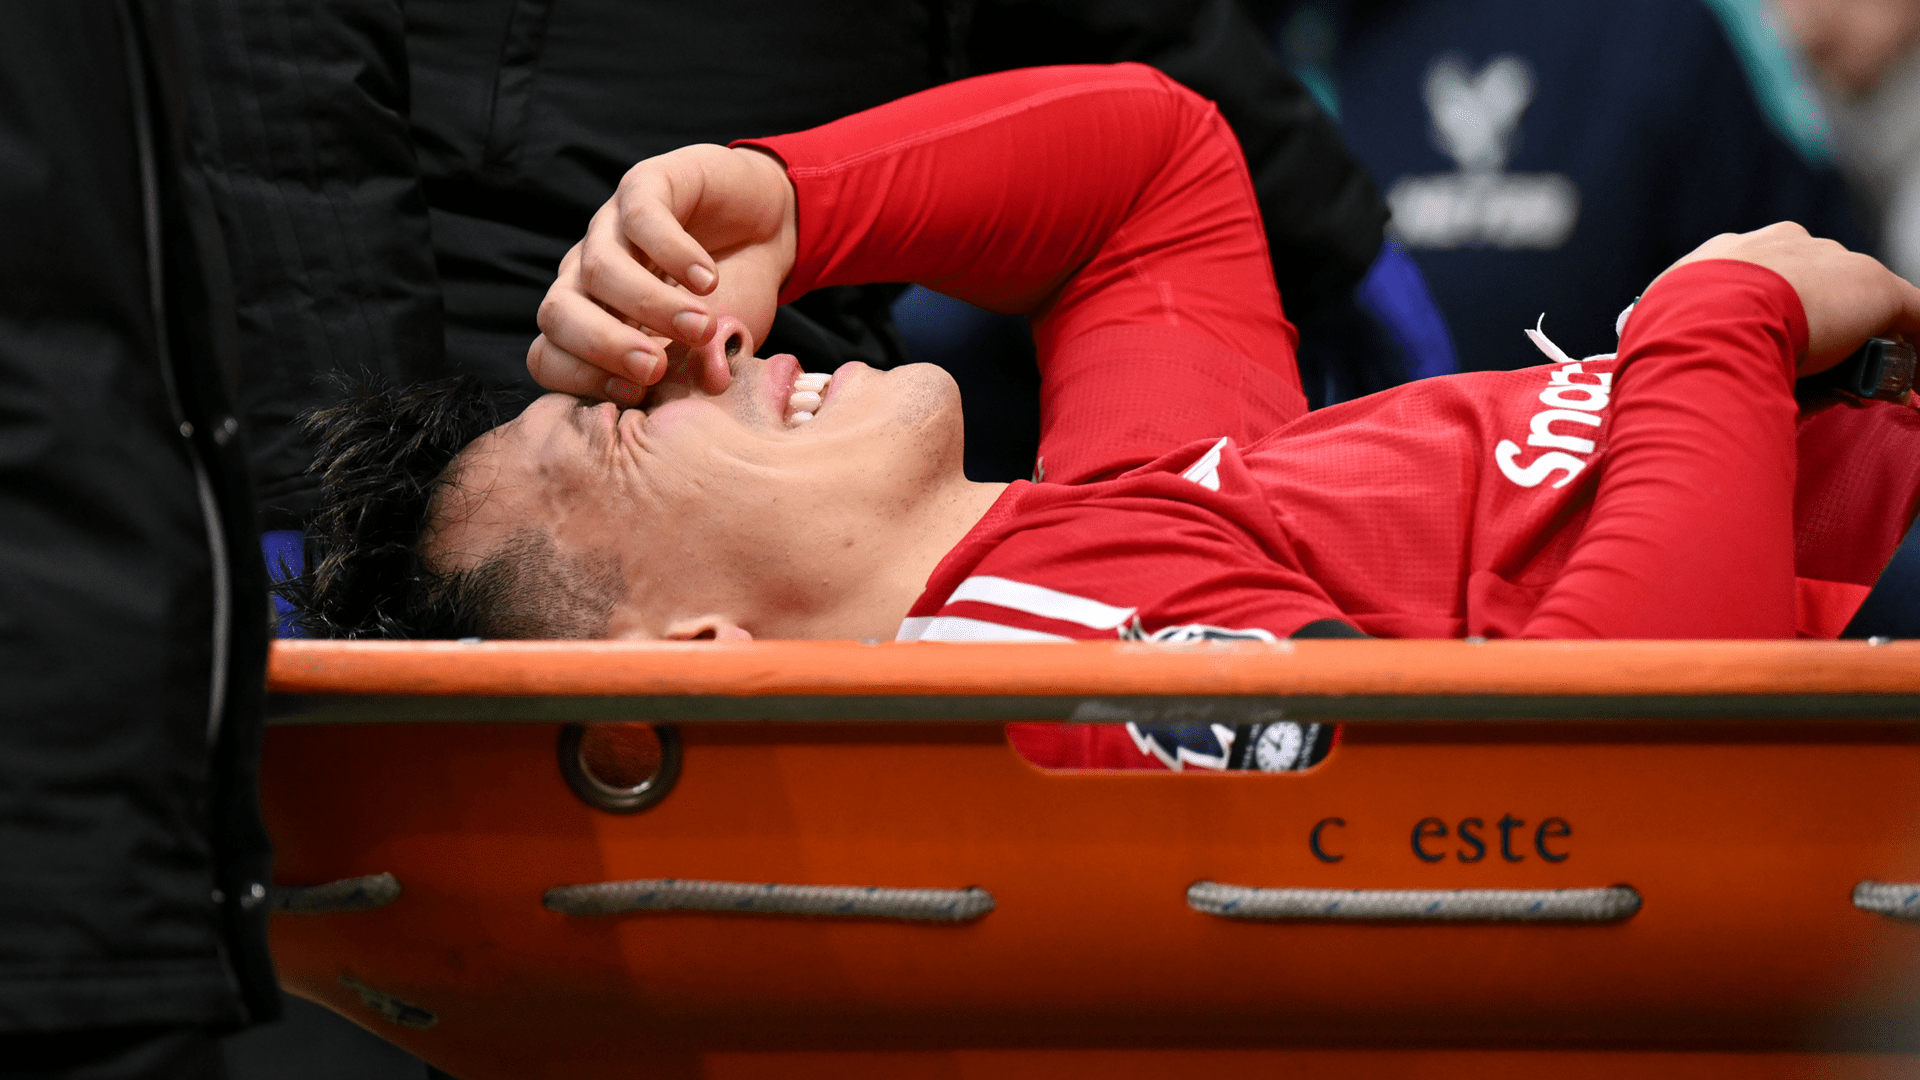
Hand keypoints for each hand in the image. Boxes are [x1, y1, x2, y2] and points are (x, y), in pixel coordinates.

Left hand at [527, 144, 796, 402]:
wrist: (772, 229)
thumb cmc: (736, 297)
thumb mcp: (717, 349)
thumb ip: (700, 373)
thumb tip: (707, 384)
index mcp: (593, 322)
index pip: (549, 356)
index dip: (583, 380)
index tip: (638, 394)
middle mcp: (588, 275)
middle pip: (557, 312)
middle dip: (603, 346)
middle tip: (655, 368)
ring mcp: (612, 227)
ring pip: (599, 268)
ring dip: (651, 305)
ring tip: (702, 326)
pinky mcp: (645, 184)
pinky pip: (640, 217)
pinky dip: (674, 253)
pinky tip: (709, 279)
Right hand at [1657, 222, 1919, 375]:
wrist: (1705, 323)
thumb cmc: (1668, 336)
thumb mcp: (1660, 331)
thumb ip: (1679, 336)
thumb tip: (1671, 370)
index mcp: (1728, 252)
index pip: (1760, 275)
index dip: (1766, 310)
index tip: (1764, 343)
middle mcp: (1783, 244)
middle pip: (1814, 282)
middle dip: (1815, 321)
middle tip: (1806, 369)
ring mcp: (1834, 262)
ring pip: (1857, 301)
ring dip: (1857, 339)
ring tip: (1852, 385)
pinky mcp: (1877, 289)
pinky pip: (1911, 317)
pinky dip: (1913, 351)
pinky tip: (1910, 381)